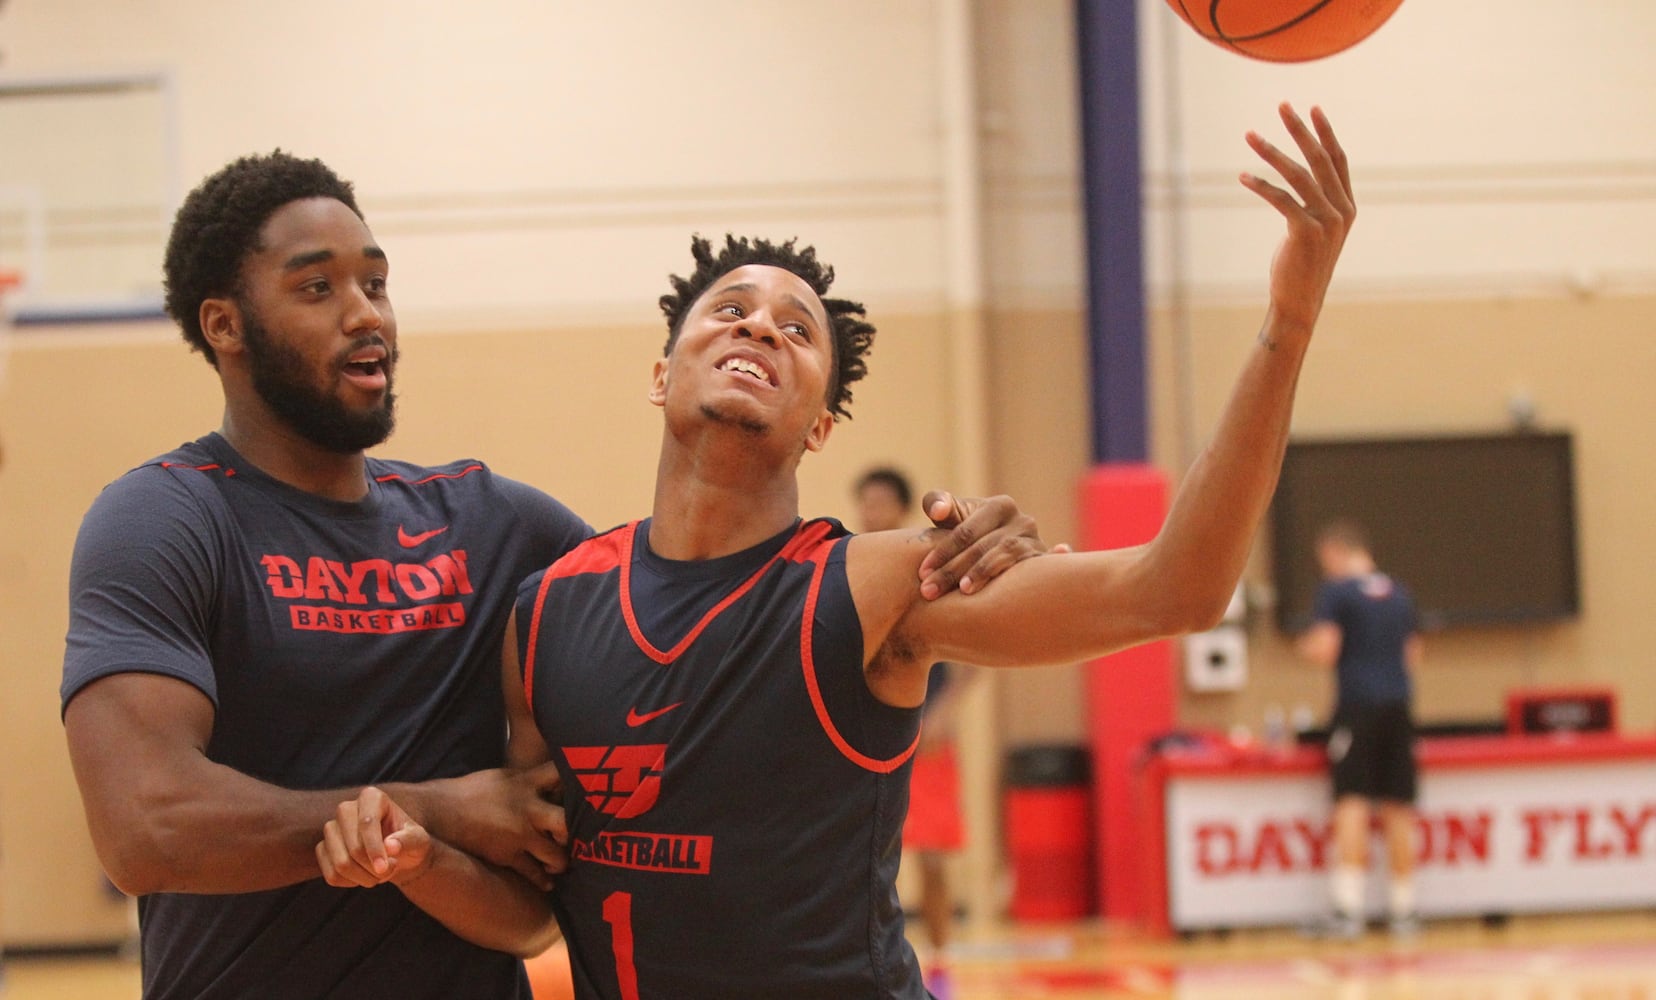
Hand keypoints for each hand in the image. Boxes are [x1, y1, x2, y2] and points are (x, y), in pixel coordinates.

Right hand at [317, 786, 432, 887]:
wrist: (396, 854)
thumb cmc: (409, 841)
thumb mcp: (419, 839)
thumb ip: (409, 840)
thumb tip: (390, 846)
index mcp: (371, 797)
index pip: (367, 822)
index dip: (375, 848)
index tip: (384, 868)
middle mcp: (346, 809)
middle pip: (353, 847)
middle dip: (373, 867)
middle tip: (389, 870)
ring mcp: (331, 828)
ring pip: (341, 864)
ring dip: (364, 878)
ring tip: (380, 873)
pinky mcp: (323, 849)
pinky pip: (332, 875)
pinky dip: (351, 883)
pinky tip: (364, 876)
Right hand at [437, 762, 568, 889]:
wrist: (437, 812)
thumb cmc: (469, 791)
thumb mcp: (502, 777)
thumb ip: (526, 781)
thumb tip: (546, 781)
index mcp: (526, 782)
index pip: (561, 773)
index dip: (579, 780)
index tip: (588, 788)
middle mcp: (528, 808)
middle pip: (567, 820)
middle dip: (577, 830)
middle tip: (580, 836)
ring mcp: (519, 834)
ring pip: (556, 854)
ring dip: (562, 860)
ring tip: (562, 862)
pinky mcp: (507, 856)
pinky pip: (534, 873)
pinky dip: (543, 879)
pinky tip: (548, 882)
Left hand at [916, 491, 1067, 598]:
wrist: (995, 545)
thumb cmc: (968, 532)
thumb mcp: (954, 516)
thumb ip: (940, 505)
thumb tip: (938, 510)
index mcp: (1000, 506)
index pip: (966, 531)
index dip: (942, 552)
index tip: (922, 574)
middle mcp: (1023, 521)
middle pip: (983, 546)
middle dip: (953, 570)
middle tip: (930, 590)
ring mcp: (1036, 542)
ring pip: (1006, 557)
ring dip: (983, 573)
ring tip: (963, 591)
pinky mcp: (1043, 563)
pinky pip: (1036, 569)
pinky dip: (1040, 568)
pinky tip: (1057, 557)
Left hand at [1240, 103, 1354, 334]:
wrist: (1299, 300)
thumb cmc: (1302, 265)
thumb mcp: (1316, 230)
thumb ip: (1317, 204)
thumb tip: (1300, 178)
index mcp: (1348, 206)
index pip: (1337, 160)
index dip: (1325, 133)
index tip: (1312, 109)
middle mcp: (1342, 210)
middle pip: (1320, 159)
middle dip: (1300, 130)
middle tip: (1282, 106)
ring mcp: (1327, 221)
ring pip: (1298, 175)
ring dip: (1272, 152)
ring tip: (1250, 135)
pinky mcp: (1306, 232)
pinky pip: (1281, 199)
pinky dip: (1261, 185)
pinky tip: (1243, 176)